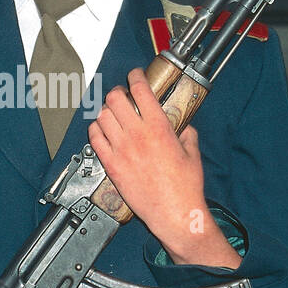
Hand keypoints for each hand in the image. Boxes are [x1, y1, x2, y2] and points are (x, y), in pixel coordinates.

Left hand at [87, 67, 241, 266]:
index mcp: (159, 127)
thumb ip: (186, 133)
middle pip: (115, 99)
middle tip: (122, 95)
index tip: (135, 75)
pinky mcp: (112, 165)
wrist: (174, 212)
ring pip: (102, 116)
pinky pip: (94, 139)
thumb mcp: (193, 153)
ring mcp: (121, 150)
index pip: (140, 90)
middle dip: (118, 92)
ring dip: (106, 110)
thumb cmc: (185, 186)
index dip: (135, 76)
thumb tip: (182, 125)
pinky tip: (102, 130)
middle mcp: (137, 135)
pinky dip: (96, 130)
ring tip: (112, 113)